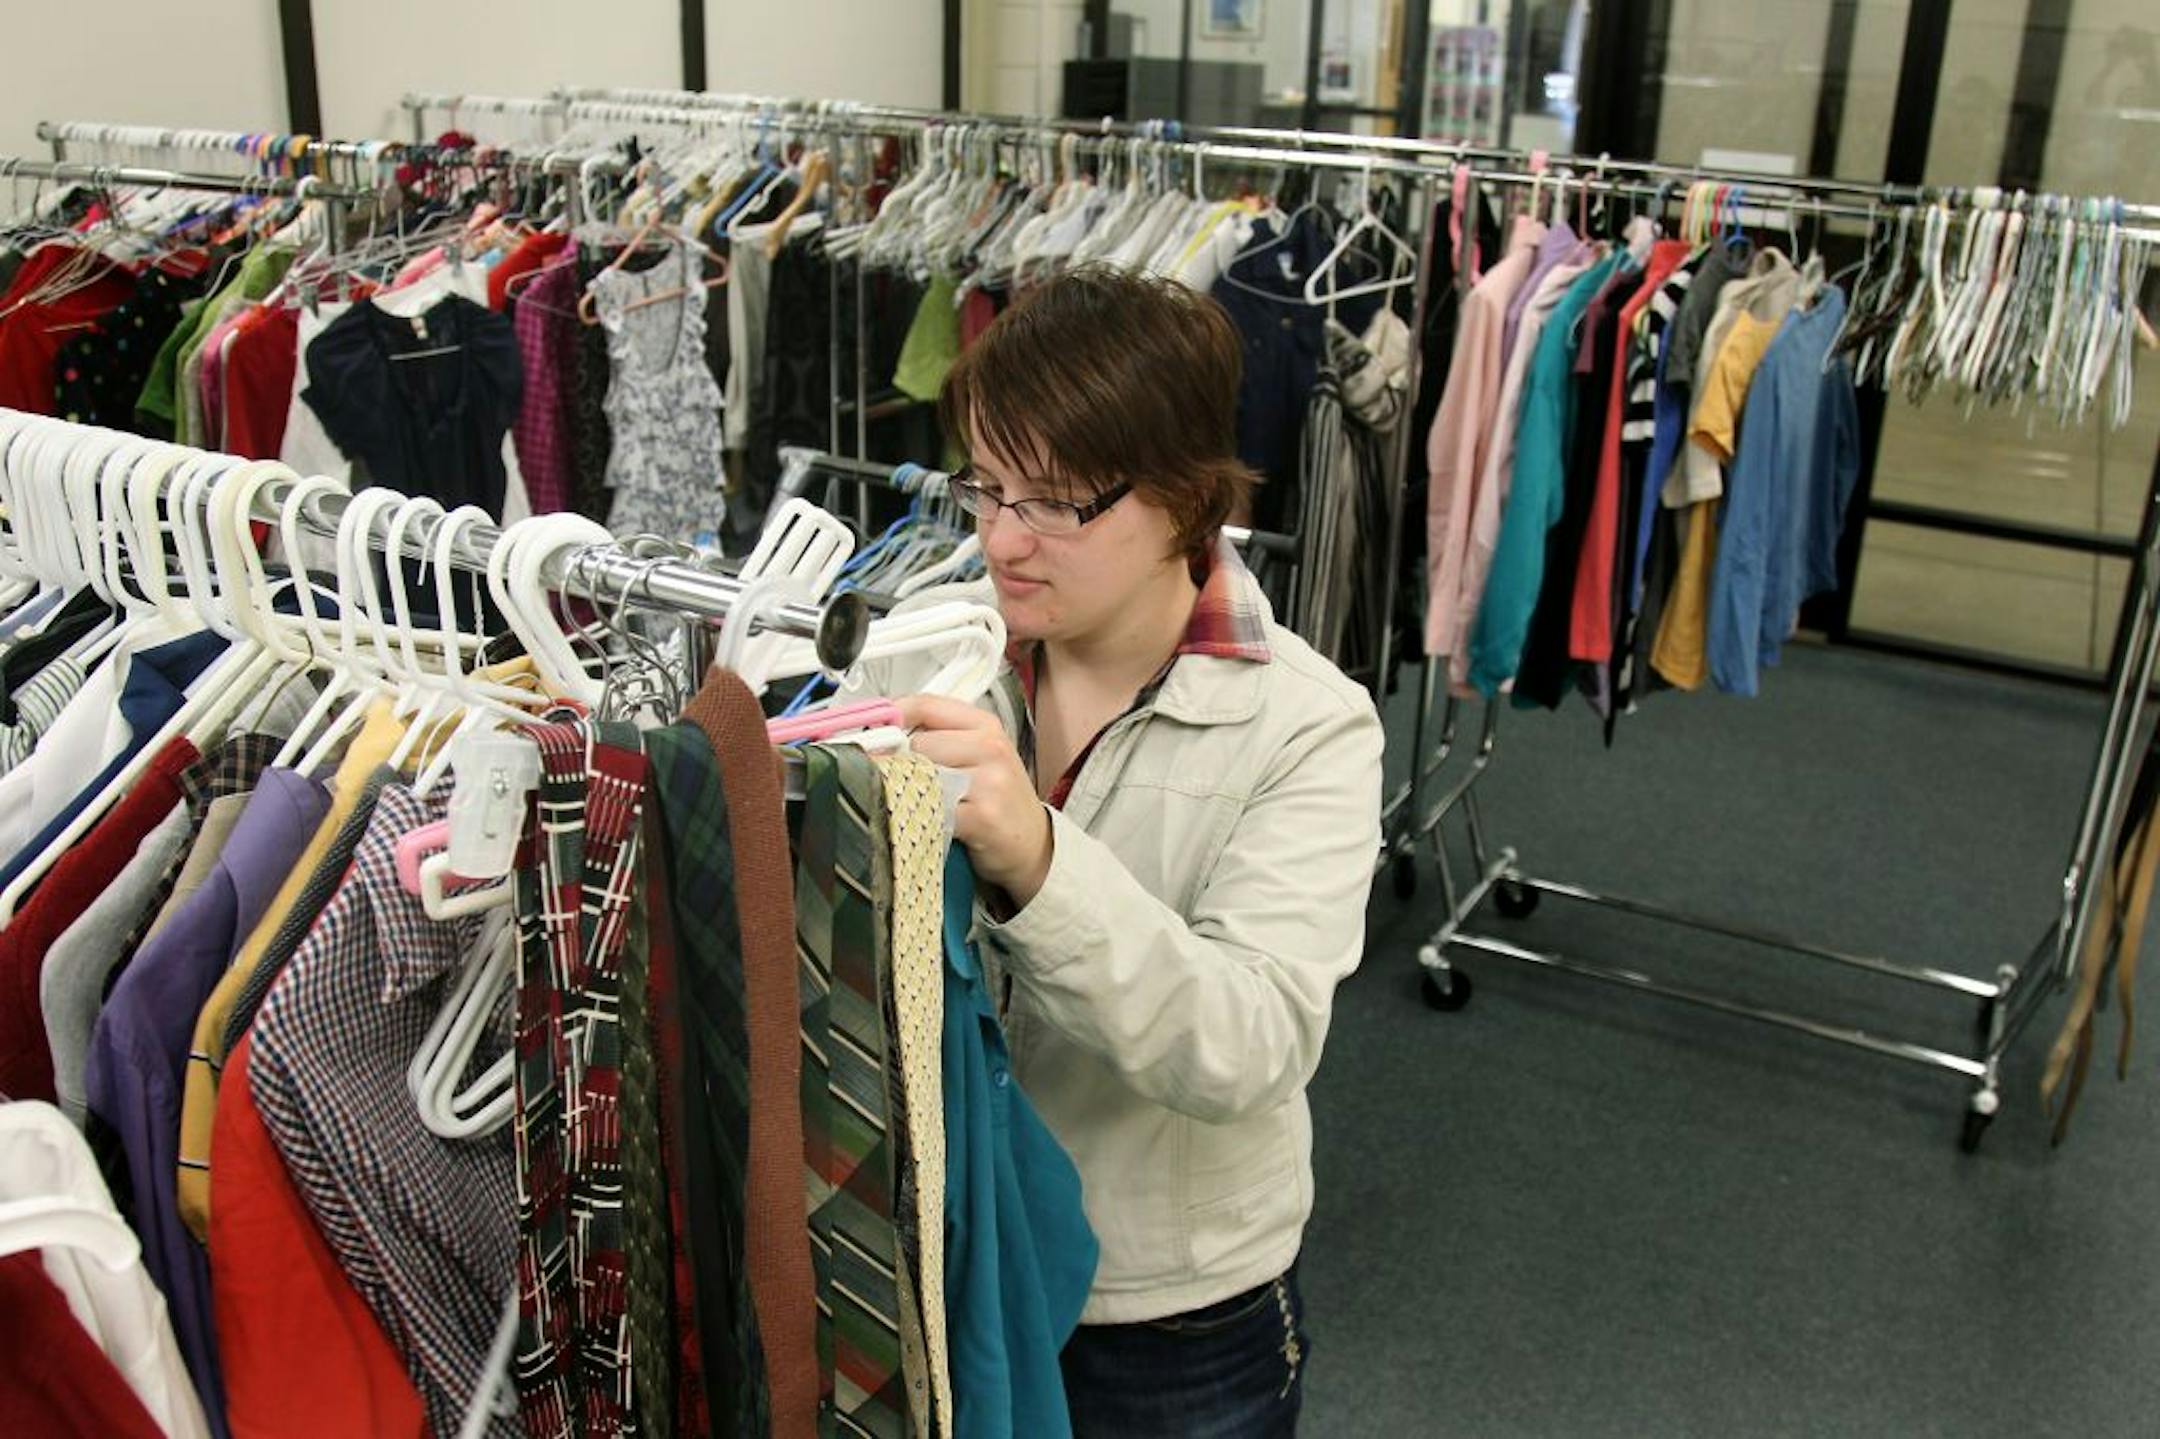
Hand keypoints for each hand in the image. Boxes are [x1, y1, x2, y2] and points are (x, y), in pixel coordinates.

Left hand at [896, 694, 1053, 907]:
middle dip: (903, 763)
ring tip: (919, 802)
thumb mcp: (979, 755)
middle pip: (919, 743)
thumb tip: (883, 733)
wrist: (1033, 844)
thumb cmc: (999, 798)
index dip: (891, 716)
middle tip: (904, 780)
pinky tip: (927, 821)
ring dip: (909, 790)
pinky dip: (920, 816)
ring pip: (922, 775)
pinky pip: (931, 809)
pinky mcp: (982, 817)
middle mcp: (990, 748)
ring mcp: (989, 782)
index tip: (873, 731)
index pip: (926, 705)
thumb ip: (939, 737)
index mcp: (985, 726)